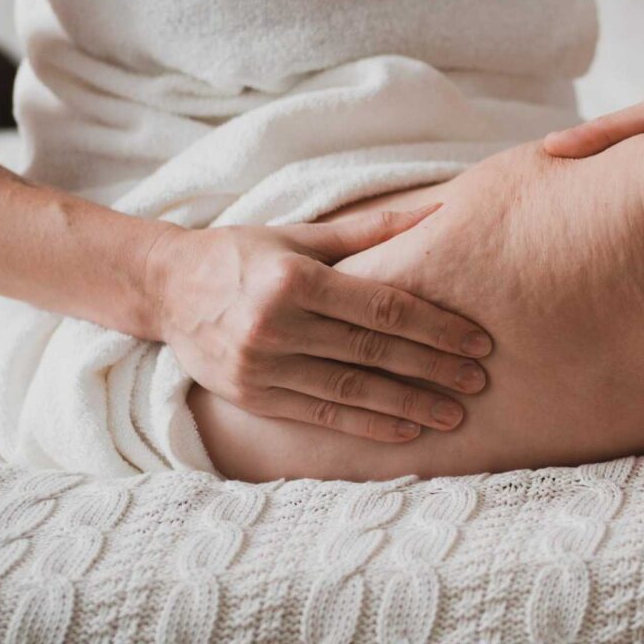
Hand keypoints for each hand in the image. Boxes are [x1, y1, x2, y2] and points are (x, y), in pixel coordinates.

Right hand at [147, 204, 492, 441]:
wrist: (165, 289)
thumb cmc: (242, 255)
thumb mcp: (300, 235)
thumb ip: (370, 230)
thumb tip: (437, 211)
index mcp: (293, 279)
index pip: (381, 307)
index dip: (434, 326)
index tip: (477, 340)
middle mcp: (276, 325)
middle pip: (372, 351)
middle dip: (432, 368)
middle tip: (479, 381)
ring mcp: (262, 367)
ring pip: (351, 392)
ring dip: (408, 406)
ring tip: (455, 415)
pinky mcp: (253, 398)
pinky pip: (321, 417)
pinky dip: (367, 426)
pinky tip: (407, 432)